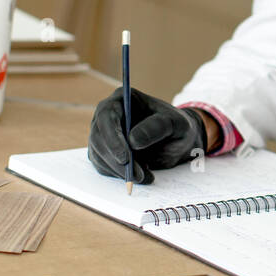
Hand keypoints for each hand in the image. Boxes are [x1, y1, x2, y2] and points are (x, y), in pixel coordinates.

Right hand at [87, 87, 206, 183]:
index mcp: (122, 99)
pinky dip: (120, 176)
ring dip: (119, 171)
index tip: (125, 158)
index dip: (112, 137)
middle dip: (116, 161)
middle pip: (98, 138)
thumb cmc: (176, 126)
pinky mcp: (105, 152)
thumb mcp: (176, 123)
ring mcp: (104, 134)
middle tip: (137, 175)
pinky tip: (141, 176)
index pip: (106, 116)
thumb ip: (157, 127)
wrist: (177, 140)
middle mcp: (108, 115)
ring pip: (99, 156)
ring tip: (145, 176)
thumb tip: (132, 140)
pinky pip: (104, 167)